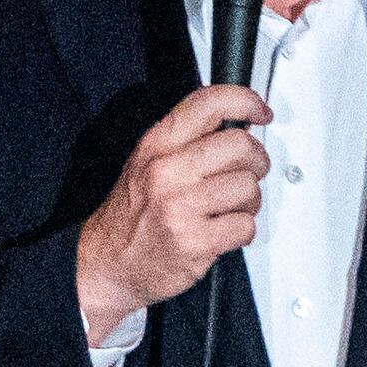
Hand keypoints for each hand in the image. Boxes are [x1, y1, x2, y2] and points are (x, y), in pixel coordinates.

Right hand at [75, 85, 268, 341]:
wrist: (106, 265)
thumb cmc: (132, 216)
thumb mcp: (146, 163)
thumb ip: (187, 141)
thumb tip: (239, 126)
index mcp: (156, 145)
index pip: (209, 103)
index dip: (245, 101)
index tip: (260, 111)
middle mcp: (166, 171)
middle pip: (241, 146)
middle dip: (256, 162)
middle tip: (247, 173)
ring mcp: (180, 207)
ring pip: (248, 187)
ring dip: (249, 201)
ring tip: (229, 208)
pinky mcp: (194, 242)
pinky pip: (245, 226)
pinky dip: (242, 231)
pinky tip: (222, 232)